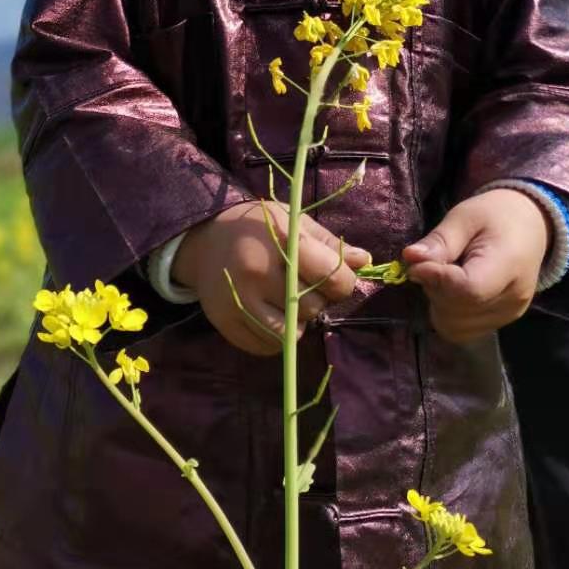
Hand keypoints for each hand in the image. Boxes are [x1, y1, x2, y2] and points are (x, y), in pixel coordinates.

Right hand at [173, 200, 370, 355]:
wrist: (203, 240)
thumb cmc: (257, 228)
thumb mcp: (292, 222)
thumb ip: (328, 244)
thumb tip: (364, 262)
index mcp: (279, 242)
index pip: (332, 277)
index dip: (342, 282)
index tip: (335, 278)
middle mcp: (256, 274)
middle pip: (314, 308)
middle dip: (317, 300)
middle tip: (303, 286)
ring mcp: (238, 302)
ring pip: (292, 334)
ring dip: (297, 322)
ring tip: (285, 301)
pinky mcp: (226, 324)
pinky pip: (267, 347)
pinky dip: (275, 337)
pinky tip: (268, 313)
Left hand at [401, 189, 549, 343]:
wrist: (530, 226)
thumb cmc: (495, 215)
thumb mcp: (464, 216)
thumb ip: (440, 241)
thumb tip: (411, 259)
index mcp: (509, 266)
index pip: (468, 290)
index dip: (436, 279)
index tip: (417, 263)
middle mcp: (512, 299)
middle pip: (457, 309)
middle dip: (434, 288)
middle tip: (435, 262)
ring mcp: (508, 315)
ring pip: (454, 325)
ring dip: (437, 302)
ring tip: (446, 275)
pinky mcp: (499, 323)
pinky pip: (460, 331)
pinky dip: (446, 314)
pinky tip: (451, 291)